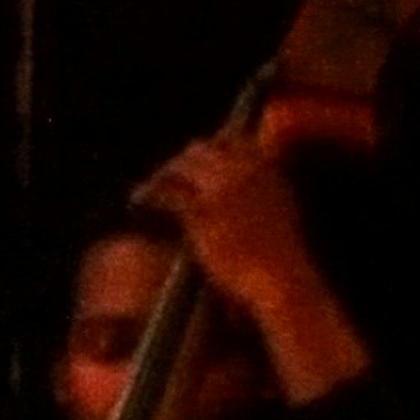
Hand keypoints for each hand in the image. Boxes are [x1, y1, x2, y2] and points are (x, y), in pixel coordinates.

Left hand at [136, 135, 369, 402]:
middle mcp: (244, 170)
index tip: (191, 164)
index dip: (208, 151)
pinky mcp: (203, 210)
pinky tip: (138, 205)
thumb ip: (262, 190)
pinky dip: (148, 196)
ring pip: (179, 168)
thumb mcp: (279, 211)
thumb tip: (241, 188)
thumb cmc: (281, 256)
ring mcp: (223, 188)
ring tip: (143, 193)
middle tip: (163, 180)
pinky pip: (167, 194)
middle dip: (178, 164)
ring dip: (158, 178)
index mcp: (266, 167)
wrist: (281, 278)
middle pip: (200, 151)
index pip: (230, 140)